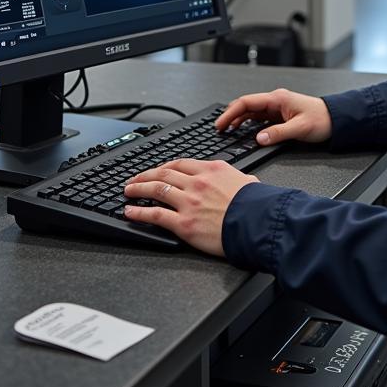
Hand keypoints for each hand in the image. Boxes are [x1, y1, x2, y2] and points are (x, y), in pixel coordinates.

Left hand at [123, 158, 258, 256]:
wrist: (259, 222)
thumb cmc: (257, 205)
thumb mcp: (248, 181)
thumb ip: (238, 179)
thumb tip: (243, 181)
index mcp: (212, 170)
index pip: (181, 164)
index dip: (165, 167)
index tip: (158, 170)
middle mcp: (197, 182)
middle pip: (163, 174)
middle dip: (145, 176)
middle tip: (135, 179)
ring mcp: (189, 202)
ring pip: (155, 190)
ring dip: (138, 189)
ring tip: (128, 191)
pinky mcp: (184, 223)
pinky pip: (155, 215)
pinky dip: (139, 213)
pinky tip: (130, 212)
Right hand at [215, 88, 332, 147]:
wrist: (336, 119)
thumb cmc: (322, 119)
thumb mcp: (299, 128)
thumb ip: (277, 133)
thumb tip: (259, 138)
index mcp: (277, 99)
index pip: (247, 102)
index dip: (230, 113)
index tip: (220, 124)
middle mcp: (275, 101)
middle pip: (246, 106)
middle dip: (230, 116)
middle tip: (219, 129)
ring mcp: (277, 108)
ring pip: (251, 112)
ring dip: (239, 120)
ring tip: (228, 131)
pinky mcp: (280, 116)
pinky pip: (260, 118)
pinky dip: (249, 124)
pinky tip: (244, 131)